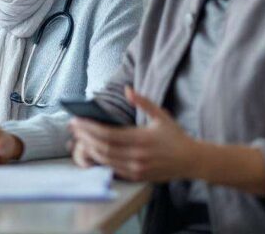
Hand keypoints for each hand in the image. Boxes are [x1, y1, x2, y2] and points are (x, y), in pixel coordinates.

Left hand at [68, 87, 198, 181]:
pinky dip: (100, 161)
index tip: (76, 120)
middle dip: (84, 137)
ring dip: (89, 149)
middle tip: (72, 127)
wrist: (192, 161)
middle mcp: (137, 155)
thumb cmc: (175, 136)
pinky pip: (113, 170)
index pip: (107, 134)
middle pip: (102, 147)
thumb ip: (143, 102)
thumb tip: (127, 89)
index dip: (89, 128)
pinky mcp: (137, 177)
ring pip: (105, 160)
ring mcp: (136, 168)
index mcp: (141, 138)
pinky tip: (92, 152)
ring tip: (78, 138)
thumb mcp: (161, 115)